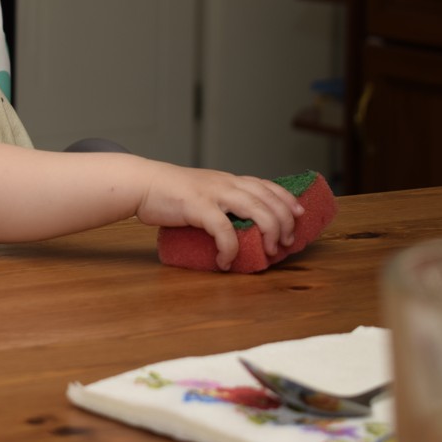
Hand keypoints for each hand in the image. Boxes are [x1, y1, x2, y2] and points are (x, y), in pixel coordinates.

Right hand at [133, 162, 303, 270]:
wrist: (141, 183)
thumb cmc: (168, 192)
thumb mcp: (201, 190)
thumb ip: (219, 202)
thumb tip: (234, 226)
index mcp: (227, 180)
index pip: (266, 185)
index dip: (287, 199)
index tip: (299, 214)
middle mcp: (225, 183)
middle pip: (268, 199)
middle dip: (284, 222)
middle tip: (286, 242)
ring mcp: (213, 194)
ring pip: (256, 209)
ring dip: (269, 232)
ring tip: (269, 252)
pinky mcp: (198, 207)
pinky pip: (223, 230)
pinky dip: (230, 248)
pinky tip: (226, 261)